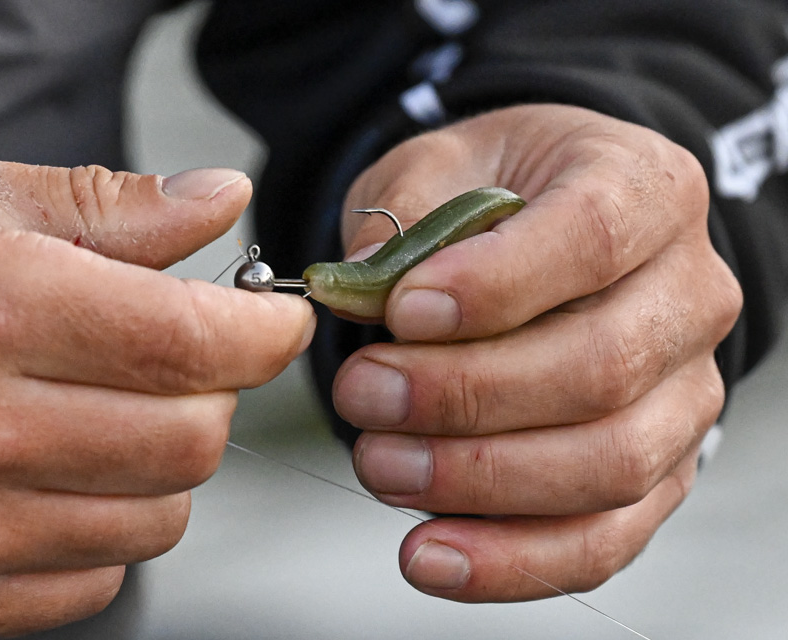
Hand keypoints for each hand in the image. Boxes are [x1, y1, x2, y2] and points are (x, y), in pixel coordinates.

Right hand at [0, 151, 314, 636]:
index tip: (277, 319)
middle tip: (186, 357)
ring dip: (167, 462)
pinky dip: (108, 527)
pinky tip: (61, 477)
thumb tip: (220, 202)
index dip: (265, 331)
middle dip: (218, 392)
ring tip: (113, 413)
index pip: (190, 341)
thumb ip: (109, 205)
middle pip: (192, 439)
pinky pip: (95, 582)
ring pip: (159, 518)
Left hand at [332, 105, 740, 600]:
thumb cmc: (493, 196)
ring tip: (382, 465)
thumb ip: (404, 217)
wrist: (539, 235)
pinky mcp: (658, 471)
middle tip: (364, 393)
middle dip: (467, 396)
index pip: (591, 238)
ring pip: (608, 464)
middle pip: (602, 367)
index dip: (495, 286)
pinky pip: (602, 538)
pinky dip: (511, 559)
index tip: (402, 312)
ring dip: (480, 481)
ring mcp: (683, 393)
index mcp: (645, 190)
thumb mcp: (440, 166)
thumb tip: (362, 293)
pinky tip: (429, 553)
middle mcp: (687, 295)